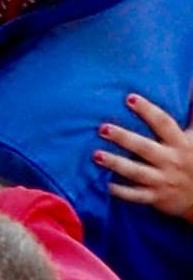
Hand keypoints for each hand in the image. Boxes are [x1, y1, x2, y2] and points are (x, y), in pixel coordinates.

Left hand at [96, 85, 192, 218]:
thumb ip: (192, 111)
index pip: (164, 124)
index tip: (129, 97)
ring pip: (137, 172)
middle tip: (102, 128)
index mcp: (181, 143)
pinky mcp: (157, 198)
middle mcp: (171, 161)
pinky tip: (105, 185)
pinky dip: (122, 192)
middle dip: (124, 138)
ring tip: (96, 155)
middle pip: (145, 148)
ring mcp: (164, 181)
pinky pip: (137, 195)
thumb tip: (190, 81)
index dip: (148, 111)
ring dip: (116, 164)